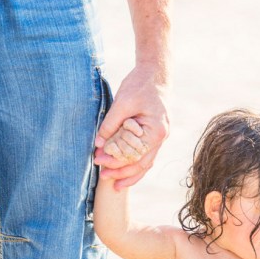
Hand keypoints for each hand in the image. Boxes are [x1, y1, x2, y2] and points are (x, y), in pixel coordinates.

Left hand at [93, 62, 169, 188]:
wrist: (155, 73)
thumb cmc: (140, 85)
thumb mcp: (122, 103)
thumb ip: (111, 124)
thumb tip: (99, 143)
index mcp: (155, 131)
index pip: (134, 154)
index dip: (115, 160)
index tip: (98, 160)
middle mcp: (161, 137)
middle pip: (142, 164)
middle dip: (122, 173)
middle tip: (103, 178)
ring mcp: (160, 137)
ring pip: (146, 163)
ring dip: (130, 174)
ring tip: (116, 185)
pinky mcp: (155, 134)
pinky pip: (147, 155)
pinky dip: (136, 164)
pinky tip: (126, 171)